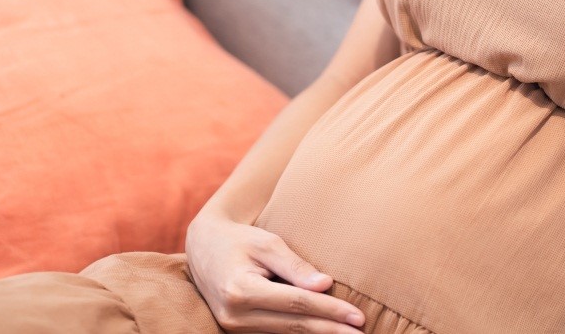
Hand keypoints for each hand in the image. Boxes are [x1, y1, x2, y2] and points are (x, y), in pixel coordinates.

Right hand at [185, 212, 365, 333]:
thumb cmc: (239, 240)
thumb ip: (295, 266)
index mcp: (241, 289)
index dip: (329, 311)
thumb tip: (325, 286)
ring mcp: (233, 326)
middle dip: (330, 330)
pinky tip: (322, 333)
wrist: (203, 247)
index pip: (296, 304)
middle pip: (293, 325)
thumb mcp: (267, 243)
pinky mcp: (236, 330)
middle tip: (361, 332)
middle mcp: (234, 314)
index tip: (357, 316)